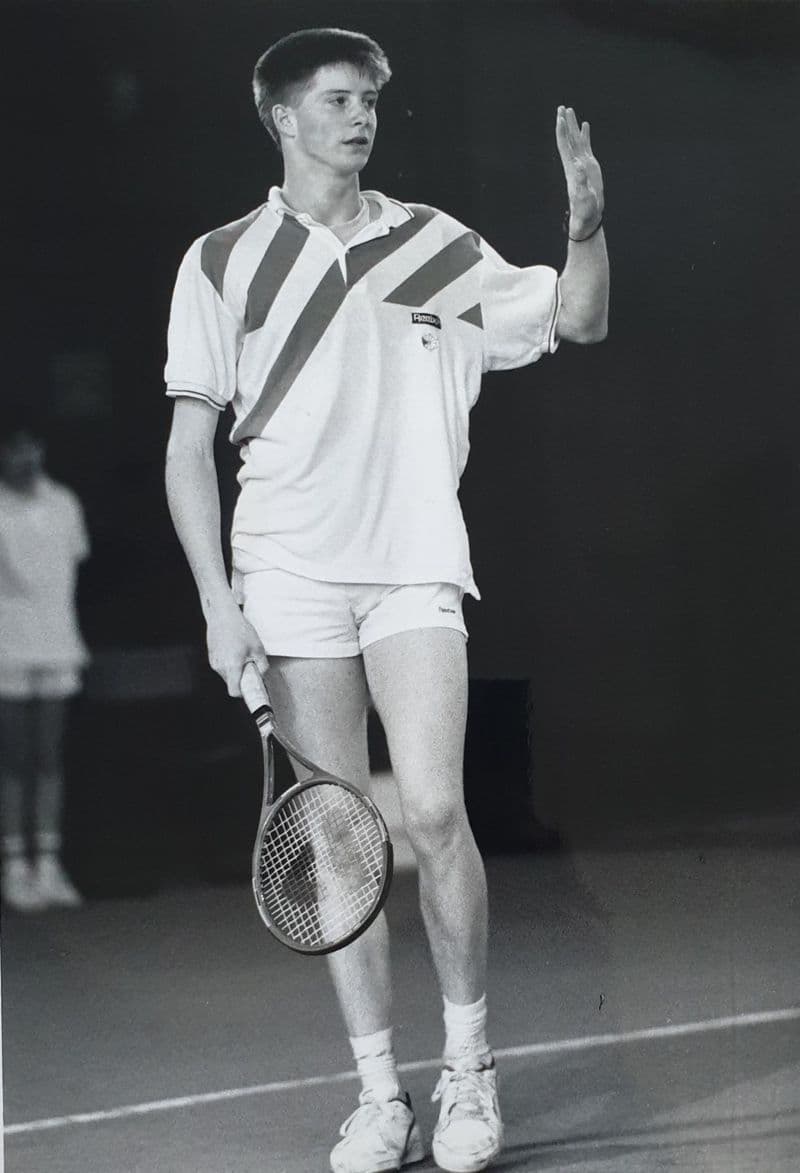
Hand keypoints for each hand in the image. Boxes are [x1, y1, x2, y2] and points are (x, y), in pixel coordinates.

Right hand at [205, 597, 268, 696]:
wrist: (222, 615)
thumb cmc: (239, 629)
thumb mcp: (258, 647)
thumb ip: (262, 665)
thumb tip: (262, 675)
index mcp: (232, 666)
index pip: (234, 692)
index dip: (243, 693)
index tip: (250, 689)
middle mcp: (220, 667)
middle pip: (231, 683)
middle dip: (241, 679)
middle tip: (249, 666)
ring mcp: (214, 662)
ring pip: (227, 675)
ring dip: (235, 671)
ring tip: (241, 654)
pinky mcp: (211, 657)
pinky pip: (222, 667)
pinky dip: (229, 664)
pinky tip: (234, 650)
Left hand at [555, 105, 604, 236]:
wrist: (588, 215)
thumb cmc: (584, 210)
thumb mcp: (583, 197)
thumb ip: (580, 183)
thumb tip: (578, 167)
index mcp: (572, 168)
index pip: (565, 146)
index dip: (562, 132)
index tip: (560, 118)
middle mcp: (574, 163)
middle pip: (568, 139)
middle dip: (564, 123)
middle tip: (561, 107)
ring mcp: (582, 162)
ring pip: (575, 139)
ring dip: (572, 125)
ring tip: (570, 110)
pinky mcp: (589, 165)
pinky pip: (586, 145)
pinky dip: (584, 134)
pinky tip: (585, 125)